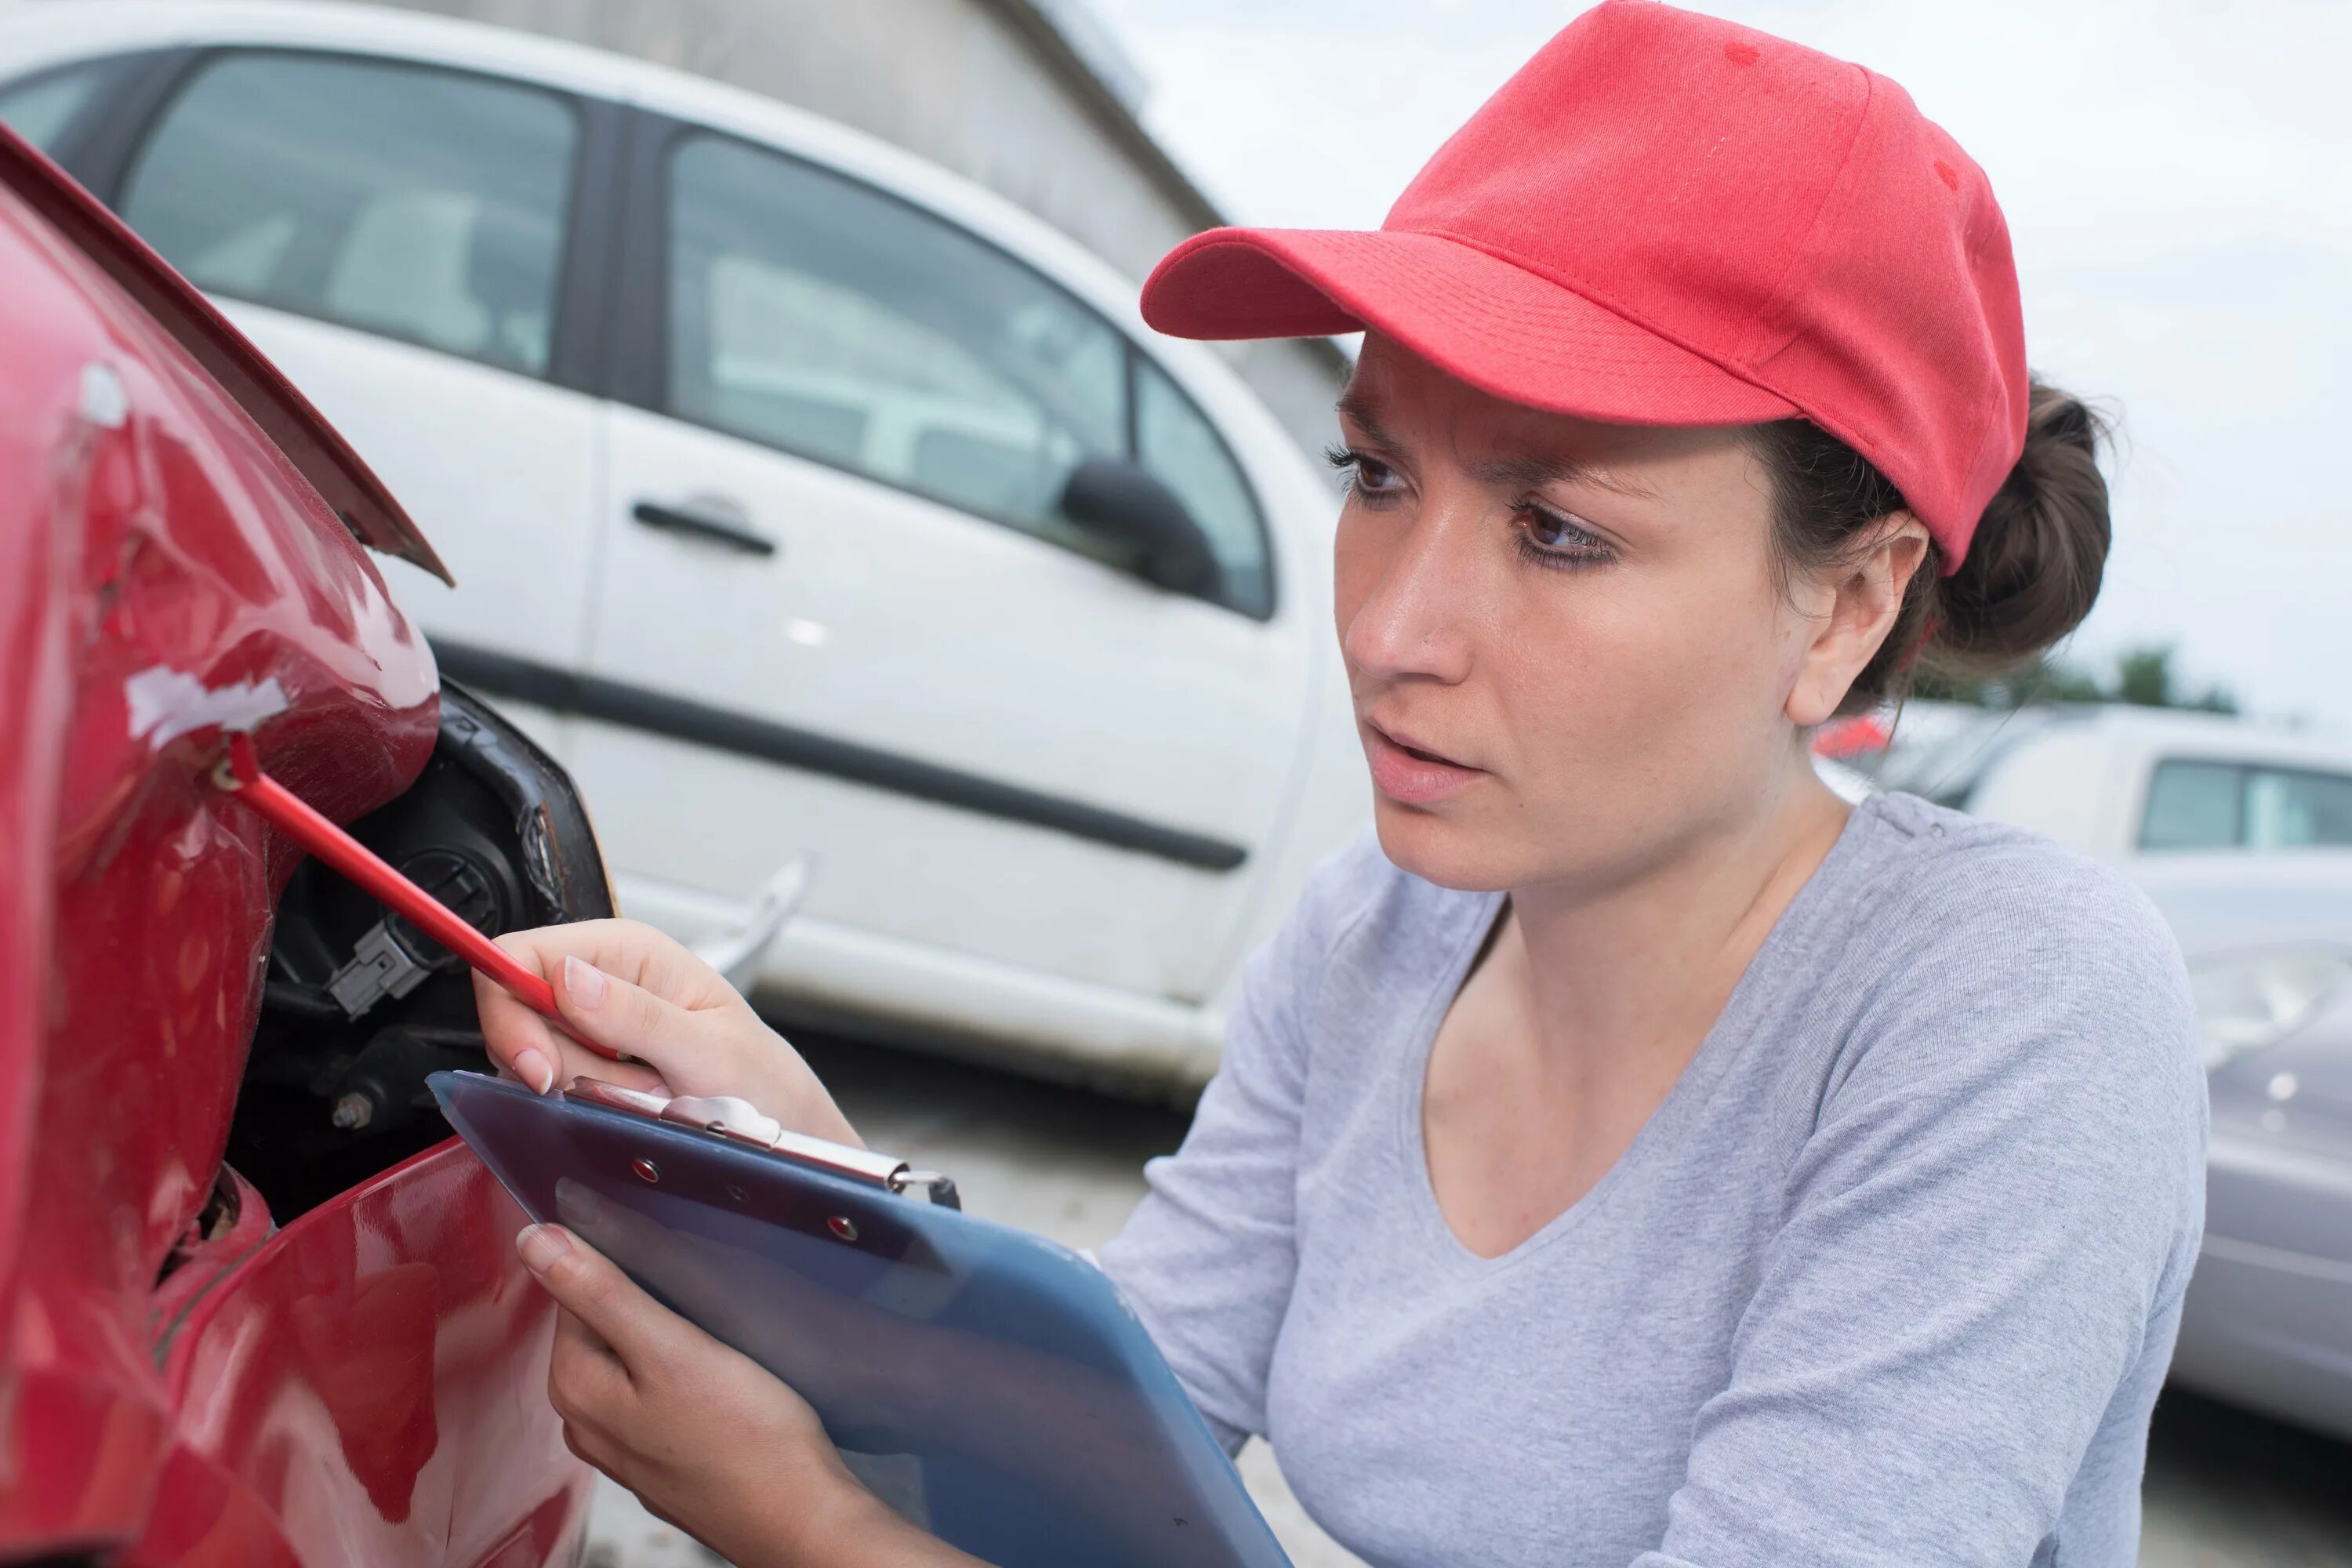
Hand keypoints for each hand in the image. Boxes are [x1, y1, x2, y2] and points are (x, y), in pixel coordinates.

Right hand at [475, 918, 858, 1147]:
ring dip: (581, 1093)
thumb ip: (638, 1016)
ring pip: (532, 1060)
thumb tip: (568, 978)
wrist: (786, 1130)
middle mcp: (603, 982)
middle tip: (620, 1090)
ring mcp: (591, 1029)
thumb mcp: (709, 1050)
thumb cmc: (764, 1082)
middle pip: (516, 1014)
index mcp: (629, 951)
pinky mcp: (588, 1071)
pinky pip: (552, 1092)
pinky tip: (632, 1108)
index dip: (510, 1010)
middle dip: (556, 1065)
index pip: (521, 955)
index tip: (538, 1069)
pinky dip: (586, 1110)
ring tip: (646, 1095)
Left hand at [518, 1220, 985, 1567]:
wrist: (799, 1516)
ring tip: (713, 1337)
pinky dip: (680, 1381)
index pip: (571, 1296)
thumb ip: (599, 1291)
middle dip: (641, 1306)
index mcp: (576, 1388)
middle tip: (698, 1302)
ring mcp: (626, 1451)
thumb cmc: (744, 1435)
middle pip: (600, 1331)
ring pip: (631, 1366)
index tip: (667, 1268)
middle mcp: (587, 1424)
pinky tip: (719, 1382)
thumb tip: (533, 1241)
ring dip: (663, 1343)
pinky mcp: (665, 1464)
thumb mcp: (669, 1345)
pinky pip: (656, 1400)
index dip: (618, 1268)